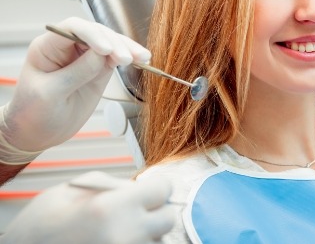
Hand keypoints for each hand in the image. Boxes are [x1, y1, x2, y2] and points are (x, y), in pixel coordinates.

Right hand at [0, 171, 175, 243]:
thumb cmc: (40, 224)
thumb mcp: (75, 189)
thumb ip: (114, 185)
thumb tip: (140, 188)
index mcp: (112, 207)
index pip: (163, 190)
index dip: (156, 188)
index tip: (149, 190)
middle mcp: (124, 235)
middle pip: (166, 219)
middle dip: (154, 213)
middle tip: (135, 212)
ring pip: (156, 242)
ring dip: (145, 234)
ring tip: (119, 231)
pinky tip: (114, 241)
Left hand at [1, 17, 150, 153]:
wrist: (36, 133)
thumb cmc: (32, 113)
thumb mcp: (50, 94)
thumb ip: (76, 73)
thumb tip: (102, 55)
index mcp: (47, 47)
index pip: (73, 29)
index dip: (92, 35)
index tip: (106, 50)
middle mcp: (67, 47)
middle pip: (96, 33)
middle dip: (114, 43)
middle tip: (127, 58)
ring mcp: (84, 57)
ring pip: (110, 43)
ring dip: (127, 48)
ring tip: (142, 57)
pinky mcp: (98, 69)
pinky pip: (115, 58)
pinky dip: (129, 58)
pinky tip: (142, 60)